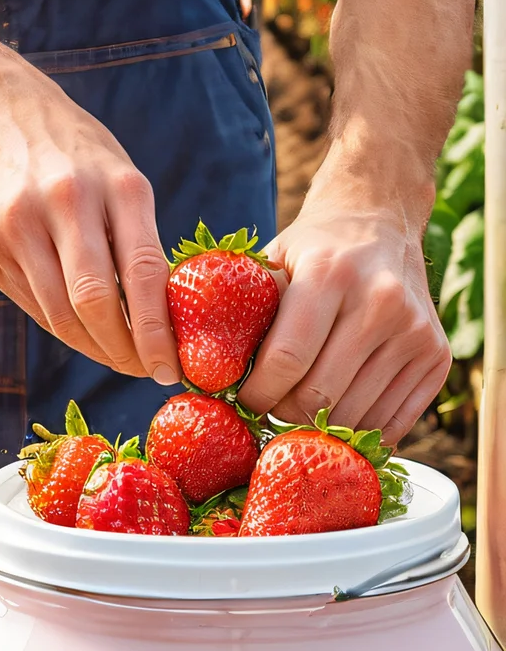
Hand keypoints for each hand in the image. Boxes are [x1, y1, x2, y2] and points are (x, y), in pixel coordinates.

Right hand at [0, 66, 179, 380]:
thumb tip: (163, 328)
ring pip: (58, 314)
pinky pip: (31, 303)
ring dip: (93, 347)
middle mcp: (62, 200)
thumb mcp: (125, 182)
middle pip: (93, 302)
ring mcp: (14, 223)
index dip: (156, 331)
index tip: (171, 368)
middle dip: (123, 351)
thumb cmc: (82, 159)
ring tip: (117, 355)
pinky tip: (79, 325)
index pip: (141, 272)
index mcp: (115, 184)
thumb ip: (141, 245)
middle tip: (144, 370)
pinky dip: (61, 323)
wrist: (1, 115)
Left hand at [239, 205, 450, 441]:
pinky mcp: (437, 356)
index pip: (288, 359)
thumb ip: (248, 309)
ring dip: (321, 426)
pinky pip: (393, 423)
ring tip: (301, 409)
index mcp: (331, 273)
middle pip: (321, 396)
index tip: (243, 400)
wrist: (381, 221)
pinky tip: (340, 414)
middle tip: (270, 408)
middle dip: (284, 413)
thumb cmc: (316, 248)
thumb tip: (212, 369)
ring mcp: (415, 331)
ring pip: (356, 417)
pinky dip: (361, 430)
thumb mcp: (275, 259)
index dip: (258, 393)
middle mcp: (381, 301)